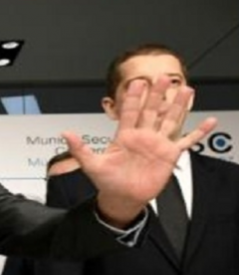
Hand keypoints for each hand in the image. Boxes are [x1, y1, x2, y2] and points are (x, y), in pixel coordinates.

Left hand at [63, 76, 216, 226]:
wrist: (122, 198)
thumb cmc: (107, 182)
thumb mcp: (90, 164)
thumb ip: (79, 148)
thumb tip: (65, 133)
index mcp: (124, 136)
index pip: (129, 111)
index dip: (133, 97)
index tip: (137, 82)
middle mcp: (142, 136)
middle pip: (152, 110)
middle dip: (157, 94)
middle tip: (163, 77)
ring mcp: (157, 144)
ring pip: (170, 120)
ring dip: (178, 106)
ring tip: (187, 89)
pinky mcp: (169, 155)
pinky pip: (186, 141)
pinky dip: (198, 132)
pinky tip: (208, 121)